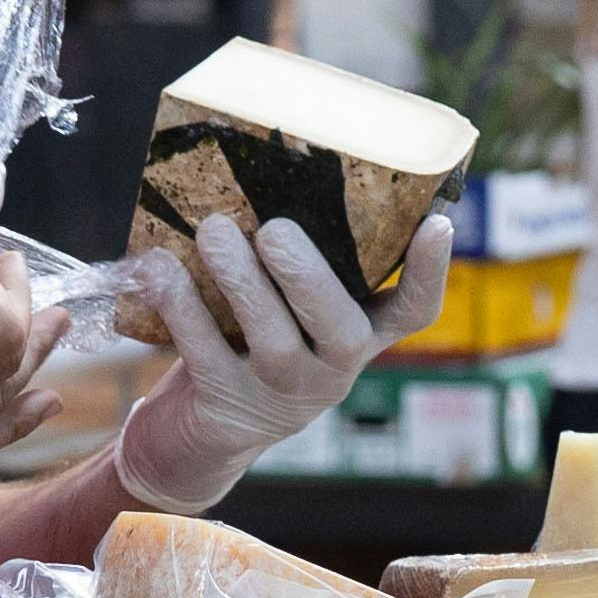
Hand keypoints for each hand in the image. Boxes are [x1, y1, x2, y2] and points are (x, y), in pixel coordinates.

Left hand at [114, 209, 451, 514]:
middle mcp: (332, 370)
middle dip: (309, 278)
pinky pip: (207, 354)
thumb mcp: (285, 306)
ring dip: (243, 283)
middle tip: (275, 230)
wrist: (200, 434)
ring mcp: (282, 395)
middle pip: (342, 329)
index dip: (431, 271)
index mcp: (360, 334)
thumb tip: (265, 163)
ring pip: (274, 342)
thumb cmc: (248, 342)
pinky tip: (159, 268)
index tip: (438, 223)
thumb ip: (292, 259)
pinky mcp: (228, 408)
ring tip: (213, 231)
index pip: (415, 310)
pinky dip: (182, 307)